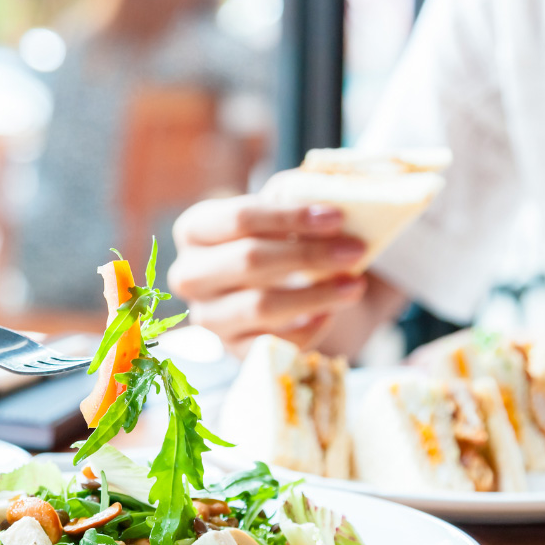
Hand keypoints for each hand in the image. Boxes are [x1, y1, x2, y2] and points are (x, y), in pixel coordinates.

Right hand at [168, 195, 367, 355]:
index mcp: (194, 230)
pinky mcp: (231, 350)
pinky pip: (272, 344)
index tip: (337, 217)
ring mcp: (208, 317)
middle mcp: (190, 275)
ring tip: (354, 285)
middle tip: (355, 250)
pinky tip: (329, 313)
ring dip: (315, 295)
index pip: (239, 218)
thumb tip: (328, 195)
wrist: (274, 285)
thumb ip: (296, 196)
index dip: (290, 216)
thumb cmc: (276, 238)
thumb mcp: (281, 210)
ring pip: (260, 306)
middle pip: (248, 260)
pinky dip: (307, 330)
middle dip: (308, 255)